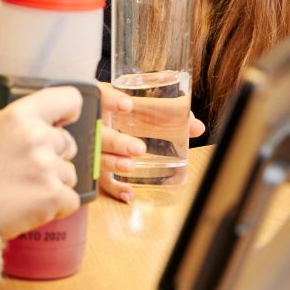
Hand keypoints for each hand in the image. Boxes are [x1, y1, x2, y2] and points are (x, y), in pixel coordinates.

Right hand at [0, 86, 82, 240]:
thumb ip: (13, 117)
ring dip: (54, 181)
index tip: (65, 121)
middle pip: (69, 142)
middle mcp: (36, 137)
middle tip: (29, 166)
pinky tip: (35, 202)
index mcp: (20, 116)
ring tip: (27, 186)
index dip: (68, 111)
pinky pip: (71, 198)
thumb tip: (37, 115)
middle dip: (54, 155)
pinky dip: (58, 204)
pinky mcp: (54, 195)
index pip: (68, 99)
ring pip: (70, 173)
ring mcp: (47, 167)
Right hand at [96, 82, 205, 203]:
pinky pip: (100, 180)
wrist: (94, 122)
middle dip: (116, 142)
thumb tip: (198, 127)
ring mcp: (91, 145)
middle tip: (139, 149)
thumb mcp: (139, 106)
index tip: (128, 105)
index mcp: (101, 101)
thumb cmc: (122, 112)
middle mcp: (92, 123)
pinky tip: (128, 194)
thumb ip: (168, 114)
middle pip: (97, 132)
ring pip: (97, 156)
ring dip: (113, 163)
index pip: (99, 94)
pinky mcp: (96, 165)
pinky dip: (114, 188)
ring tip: (130, 166)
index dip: (110, 99)